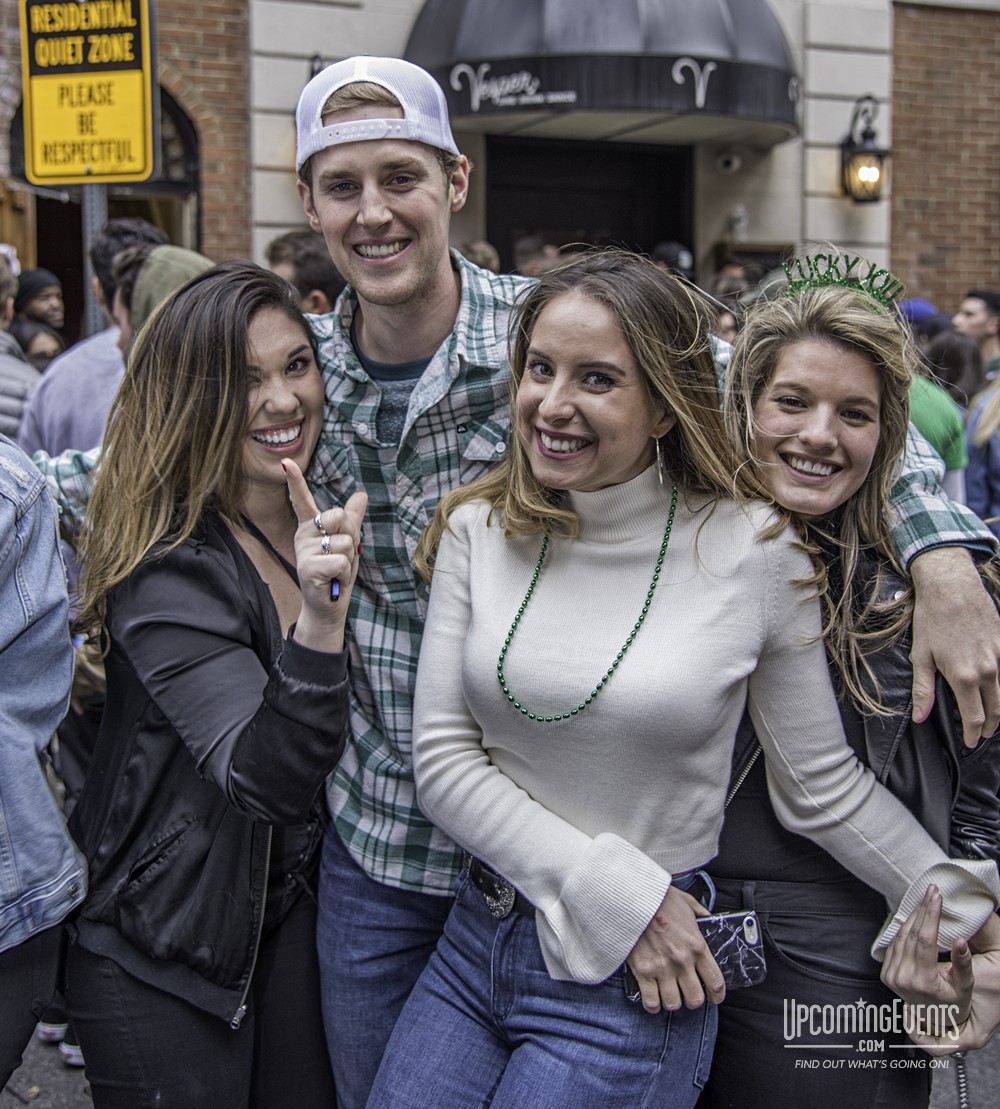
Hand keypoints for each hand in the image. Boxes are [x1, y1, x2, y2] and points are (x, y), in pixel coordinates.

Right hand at [283, 459, 366, 648]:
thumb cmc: (336, 573)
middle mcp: (303, 535)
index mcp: (311, 526)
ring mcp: (303, 551)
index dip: (295, 481)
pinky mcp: (307, 567)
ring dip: (349, 560)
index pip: (302, 499)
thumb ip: (352, 520)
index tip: (286, 462)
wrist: (328, 606)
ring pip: (344, 542)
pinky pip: (340, 561)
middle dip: (351, 536)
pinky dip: (345, 574)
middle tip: (341, 555)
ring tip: (336, 571)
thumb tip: (361, 495)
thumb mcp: (348, 544)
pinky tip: (334, 581)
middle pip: (339, 516)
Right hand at [626, 885, 725, 1013]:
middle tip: (687, 993)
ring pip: (673, 1004)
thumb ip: (700, 913)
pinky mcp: (643, 971)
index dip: (717, 996)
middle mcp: (682, 961)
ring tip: (668, 994)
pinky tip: (653, 996)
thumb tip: (707, 917)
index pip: (716, 982)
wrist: (632, 897)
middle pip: (695, 999)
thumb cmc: (659, 898)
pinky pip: (651, 1002)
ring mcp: (662, 968)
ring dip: (672, 1001)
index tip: (714, 997)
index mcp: (697, 946)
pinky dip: (653, 1004)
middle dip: (693, 999)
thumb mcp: (687, 902)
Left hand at [882, 886, 999, 1051]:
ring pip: (901, 936)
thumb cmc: (954, 1002)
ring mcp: (891, 976)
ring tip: (925, 900)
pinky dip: (905, 928)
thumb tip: (960, 941)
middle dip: (923, 910)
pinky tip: (914, 916)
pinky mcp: (886, 973)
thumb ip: (963, 963)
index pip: (924, 940)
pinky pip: (894, 943)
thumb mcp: (964, 986)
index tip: (936, 897)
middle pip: (912, 934)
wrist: (935, 1018)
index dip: (931, 915)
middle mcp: (902, 978)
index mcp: (921, 981)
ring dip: (913, 916)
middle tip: (931, 891)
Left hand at [910, 547, 999, 745]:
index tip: (970, 742)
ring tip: (991, 717)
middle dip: (990, 726)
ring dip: (999, 708)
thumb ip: (923, 690)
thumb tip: (919, 718)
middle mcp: (987, 670)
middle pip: (996, 709)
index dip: (973, 733)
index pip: (975, 717)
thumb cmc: (932, 620)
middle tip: (983, 734)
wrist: (952, 587)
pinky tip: (994, 688)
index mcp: (964, 676)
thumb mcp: (921, 656)